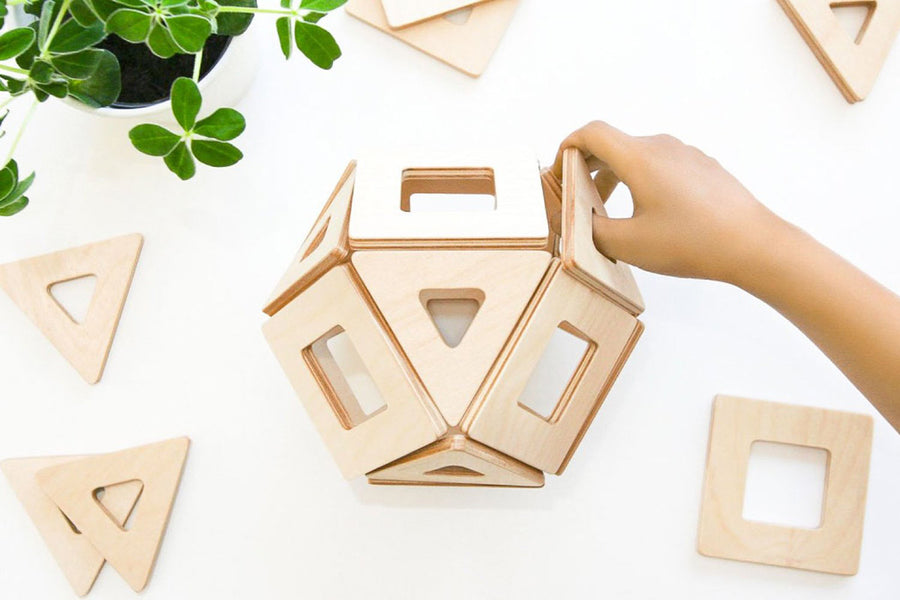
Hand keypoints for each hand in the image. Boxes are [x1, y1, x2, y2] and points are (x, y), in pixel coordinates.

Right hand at [552, 121, 788, 283]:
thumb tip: (575, 220)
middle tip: (577, 198)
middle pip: (612, 144)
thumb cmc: (692, 242)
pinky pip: (661, 165)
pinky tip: (648, 214)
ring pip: (637, 156)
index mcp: (639, 157)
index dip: (566, 149)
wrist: (753, 244)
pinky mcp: (702, 168)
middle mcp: (662, 147)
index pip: (590, 133)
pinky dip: (641, 181)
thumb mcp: (627, 245)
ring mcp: (685, 155)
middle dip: (587, 168)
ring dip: (615, 177)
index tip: (557, 172)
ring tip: (610, 211)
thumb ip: (590, 229)